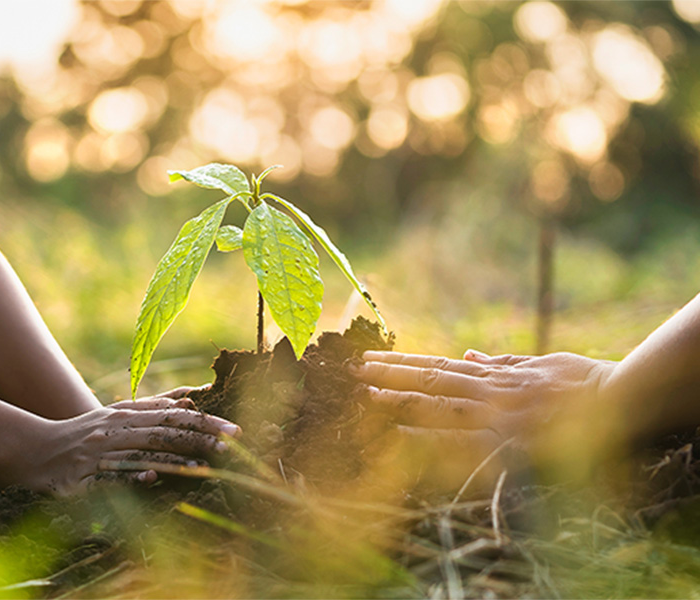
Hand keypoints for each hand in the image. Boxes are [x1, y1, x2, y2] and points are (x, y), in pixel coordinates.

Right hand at [21, 387, 241, 495]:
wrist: (33, 450)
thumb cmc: (82, 435)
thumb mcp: (116, 416)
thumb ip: (151, 409)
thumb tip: (190, 403)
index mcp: (124, 416)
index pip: (172, 417)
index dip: (204, 423)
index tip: (236, 429)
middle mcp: (114, 431)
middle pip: (161, 433)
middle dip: (198, 438)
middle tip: (232, 445)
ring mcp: (98, 455)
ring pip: (139, 453)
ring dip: (173, 459)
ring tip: (203, 464)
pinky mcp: (81, 479)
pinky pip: (109, 478)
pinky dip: (131, 477)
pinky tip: (151, 479)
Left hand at [353, 350, 616, 486]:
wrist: (623, 400)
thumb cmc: (584, 382)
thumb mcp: (541, 362)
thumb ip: (501, 362)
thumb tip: (466, 353)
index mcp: (494, 376)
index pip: (435, 367)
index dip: (399, 364)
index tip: (366, 359)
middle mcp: (489, 394)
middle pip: (428, 383)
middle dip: (387, 378)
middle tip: (349, 373)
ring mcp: (498, 418)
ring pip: (438, 407)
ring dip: (400, 402)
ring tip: (364, 397)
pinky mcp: (510, 445)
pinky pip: (461, 444)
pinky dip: (431, 440)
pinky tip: (402, 438)